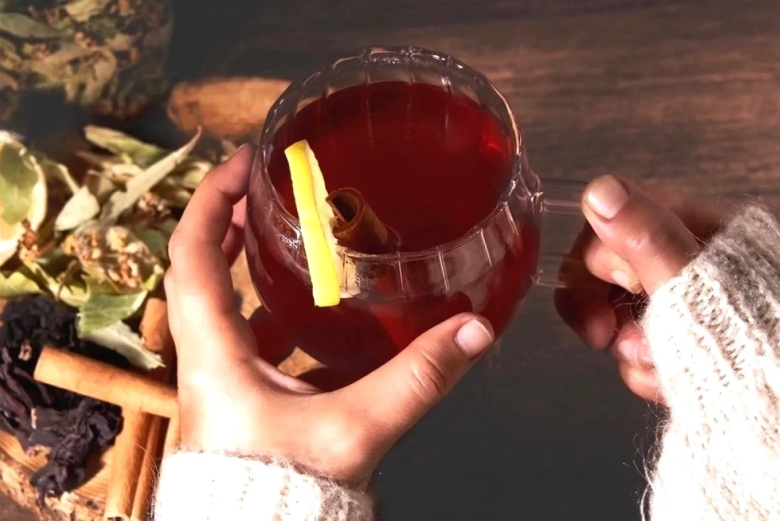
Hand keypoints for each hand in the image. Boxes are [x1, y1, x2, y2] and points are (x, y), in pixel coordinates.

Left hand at [164, 145, 494, 485]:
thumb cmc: (284, 491)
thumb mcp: (356, 427)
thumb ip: (417, 378)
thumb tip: (472, 331)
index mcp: (214, 355)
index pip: (191, 256)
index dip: (211, 200)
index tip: (242, 164)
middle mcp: (206, 362)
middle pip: (197, 272)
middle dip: (227, 223)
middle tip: (263, 191)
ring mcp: (220, 383)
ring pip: (218, 308)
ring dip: (243, 269)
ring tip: (283, 239)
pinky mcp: (240, 402)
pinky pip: (246, 343)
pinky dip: (269, 318)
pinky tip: (308, 316)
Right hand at [555, 176, 732, 401]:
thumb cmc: (757, 344)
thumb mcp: (696, 287)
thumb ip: (646, 238)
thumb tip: (600, 192)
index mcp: (702, 225)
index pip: (618, 214)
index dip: (597, 256)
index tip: (606, 290)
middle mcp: (691, 258)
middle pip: (609, 264)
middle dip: (604, 307)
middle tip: (603, 336)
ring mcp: (685, 301)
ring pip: (620, 311)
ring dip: (628, 347)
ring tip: (656, 368)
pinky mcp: (684, 340)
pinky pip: (640, 347)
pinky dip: (647, 371)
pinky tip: (668, 384)